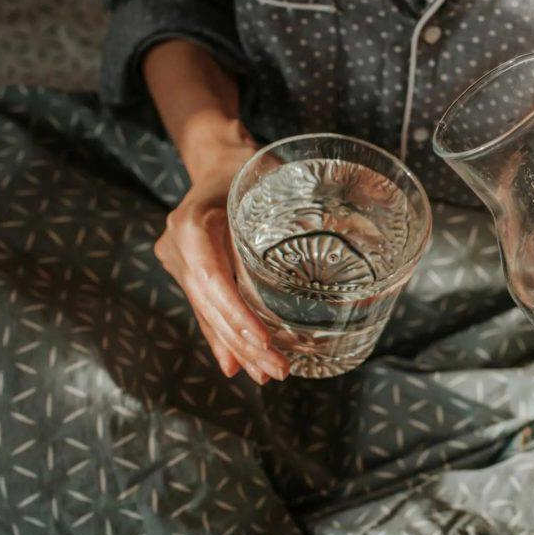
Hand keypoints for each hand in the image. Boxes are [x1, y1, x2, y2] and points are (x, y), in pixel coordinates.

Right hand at [153, 119, 288, 383]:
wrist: (217, 160)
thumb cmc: (252, 168)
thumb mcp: (275, 182)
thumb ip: (303, 212)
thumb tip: (356, 232)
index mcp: (193, 223)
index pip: (213, 280)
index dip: (237, 315)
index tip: (265, 341)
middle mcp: (177, 245)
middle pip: (210, 305)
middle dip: (244, 342)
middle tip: (277, 371)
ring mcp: (177, 260)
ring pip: (207, 312)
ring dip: (237, 346)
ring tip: (266, 374)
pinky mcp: (186, 271)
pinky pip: (205, 308)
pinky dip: (225, 336)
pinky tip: (238, 364)